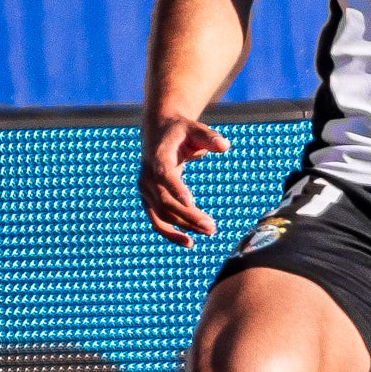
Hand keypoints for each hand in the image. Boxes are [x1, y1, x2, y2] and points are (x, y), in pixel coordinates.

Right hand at [140, 113, 230, 243]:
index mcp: (157, 156)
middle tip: (212, 227)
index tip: (191, 203)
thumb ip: (210, 138)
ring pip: (162, 214)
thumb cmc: (181, 131)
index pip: (163, 175)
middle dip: (188, 216)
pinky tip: (189, 242)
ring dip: (184, 226)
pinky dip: (170, 233)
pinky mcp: (148, 200)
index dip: (175, 188)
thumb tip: (225, 146)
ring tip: (209, 231)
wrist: (159, 133)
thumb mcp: (196, 129)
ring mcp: (145, 190)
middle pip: (165, 200)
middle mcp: (147, 176)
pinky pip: (157, 221)